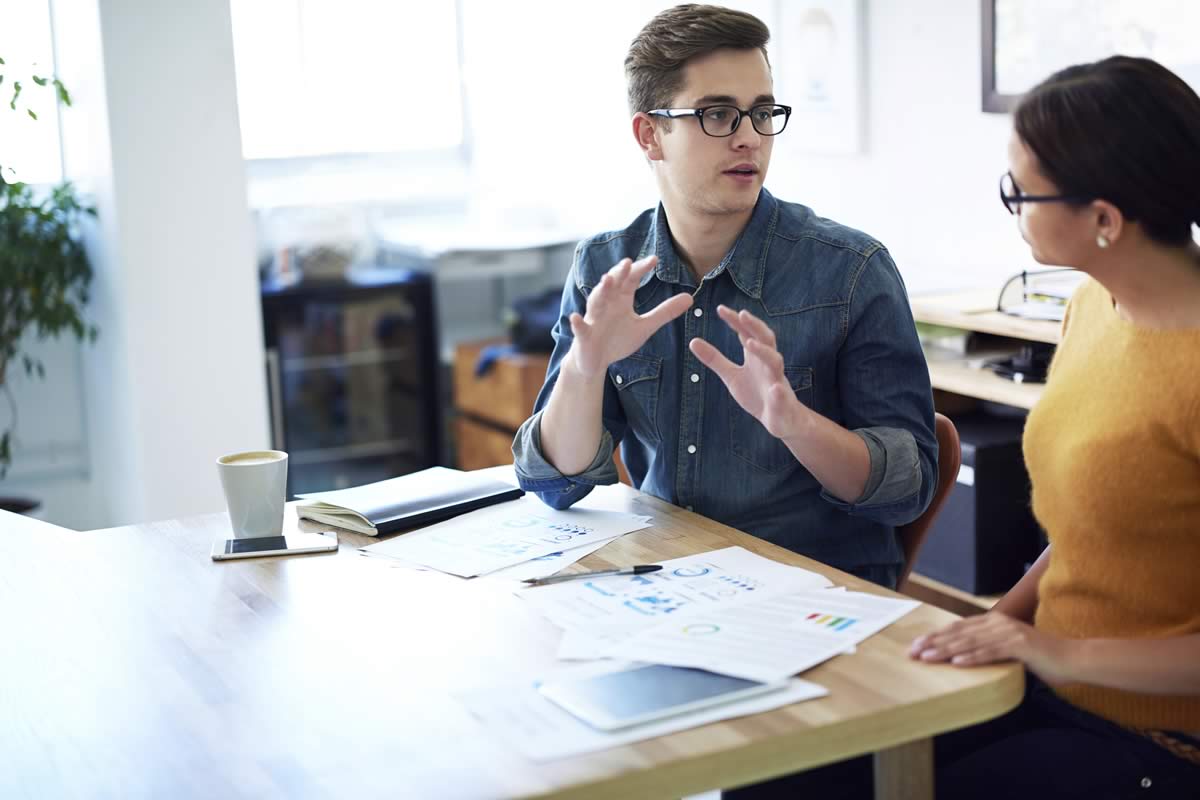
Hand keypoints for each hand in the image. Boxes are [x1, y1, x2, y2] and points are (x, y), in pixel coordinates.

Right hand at [566, 256, 691, 378]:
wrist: (595, 361)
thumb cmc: (618, 339)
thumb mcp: (645, 326)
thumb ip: (665, 312)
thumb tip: (690, 297)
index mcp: (621, 300)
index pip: (631, 280)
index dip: (641, 270)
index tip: (654, 260)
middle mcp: (606, 304)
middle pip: (612, 285)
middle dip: (619, 273)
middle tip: (629, 262)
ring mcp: (593, 319)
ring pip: (596, 302)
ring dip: (600, 291)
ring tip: (606, 280)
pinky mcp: (583, 335)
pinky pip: (579, 328)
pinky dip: (577, 323)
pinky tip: (575, 318)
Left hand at [688, 305, 807, 439]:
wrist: (782, 420)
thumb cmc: (757, 394)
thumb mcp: (732, 376)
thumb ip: (715, 359)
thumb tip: (693, 341)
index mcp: (756, 357)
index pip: (746, 333)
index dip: (735, 321)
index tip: (721, 309)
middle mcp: (769, 364)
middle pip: (765, 339)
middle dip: (755, 326)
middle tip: (741, 314)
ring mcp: (777, 382)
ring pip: (775, 362)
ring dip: (764, 352)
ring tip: (750, 343)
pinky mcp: (783, 403)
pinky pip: (782, 396)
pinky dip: (779, 392)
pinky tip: (775, 389)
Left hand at [909, 611, 1079, 685]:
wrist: (1073, 658)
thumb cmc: (1042, 658)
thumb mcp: (1010, 649)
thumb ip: (990, 648)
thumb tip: (966, 655)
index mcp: (995, 621)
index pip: (959, 628)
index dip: (936, 636)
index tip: (917, 645)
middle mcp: (999, 623)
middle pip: (959, 633)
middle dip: (934, 642)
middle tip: (913, 652)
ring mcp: (1009, 633)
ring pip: (970, 642)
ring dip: (946, 650)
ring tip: (927, 657)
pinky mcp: (1020, 646)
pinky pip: (991, 652)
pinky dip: (972, 657)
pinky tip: (956, 662)